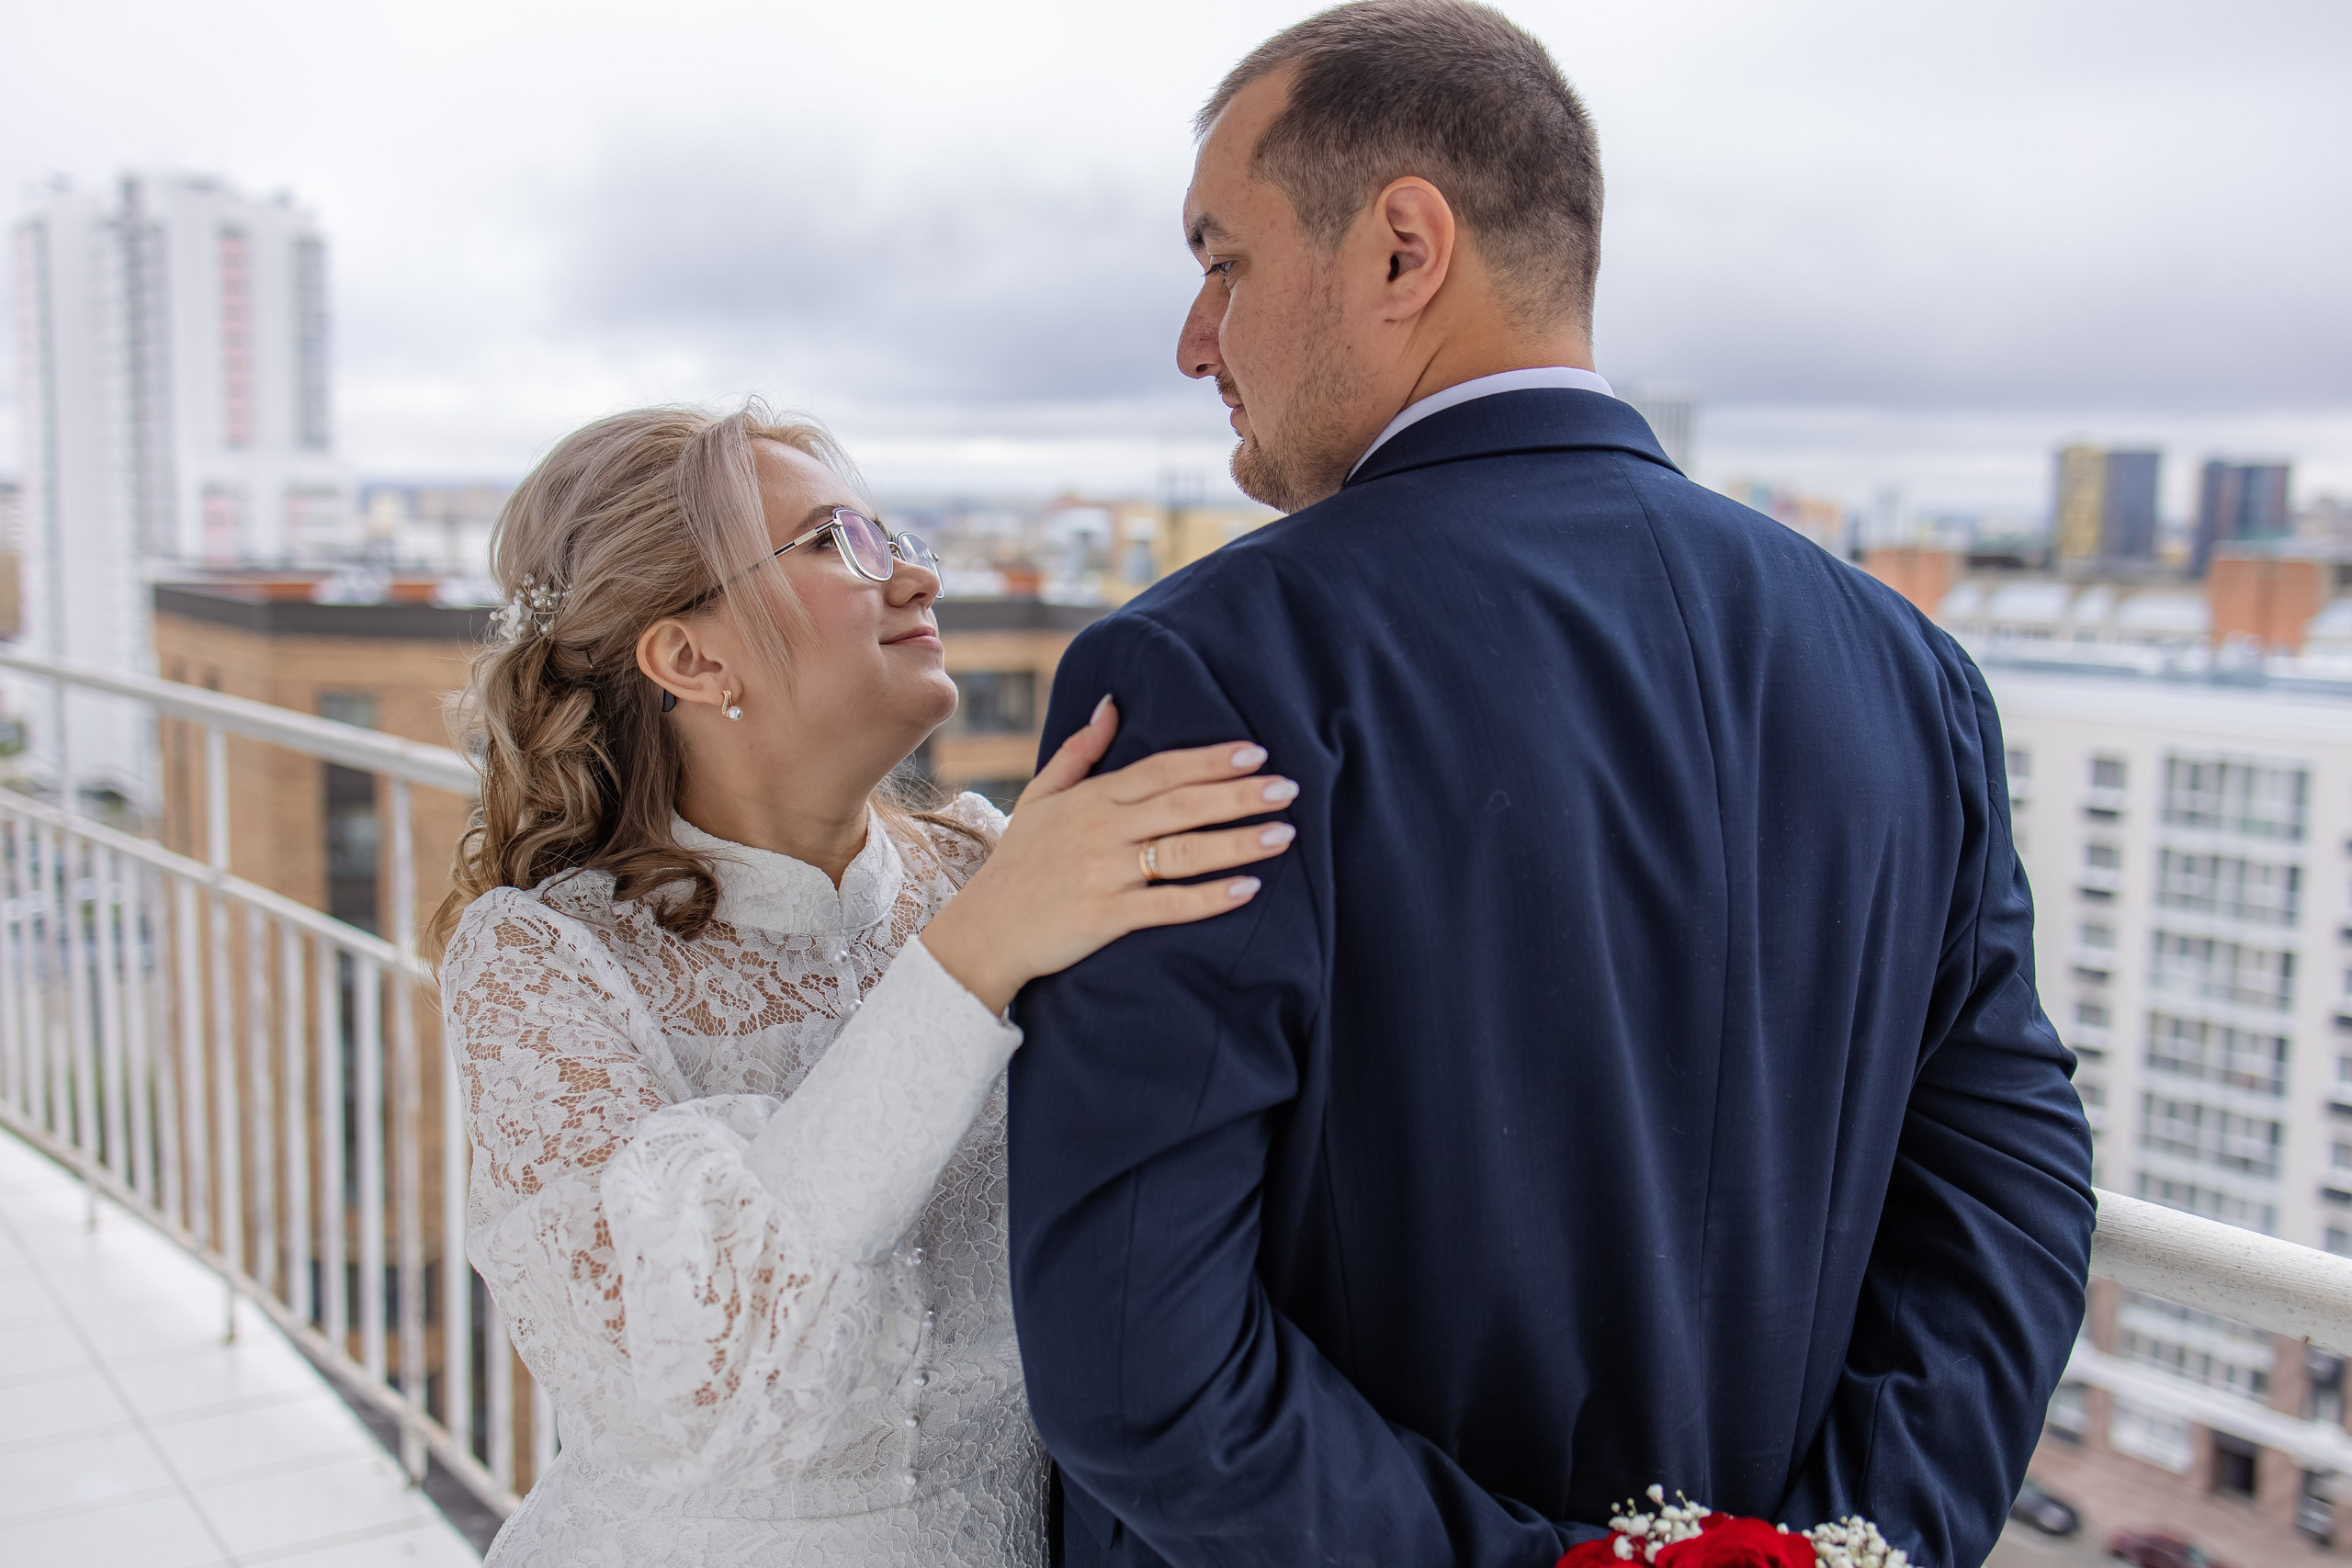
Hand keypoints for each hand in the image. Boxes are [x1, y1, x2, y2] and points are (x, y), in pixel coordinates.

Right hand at [919, 696, 1296, 1013]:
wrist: (985, 931)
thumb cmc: (1018, 863)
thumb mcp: (1040, 798)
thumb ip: (1079, 752)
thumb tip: (1111, 705)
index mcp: (1092, 799)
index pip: (1161, 770)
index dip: (1210, 760)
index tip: (1255, 752)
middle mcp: (1102, 831)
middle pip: (1182, 806)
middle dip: (1239, 795)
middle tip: (1288, 787)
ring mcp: (1105, 874)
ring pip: (1183, 853)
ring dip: (1237, 842)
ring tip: (1284, 834)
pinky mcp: (1106, 917)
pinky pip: (1167, 906)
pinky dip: (1209, 899)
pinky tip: (1248, 890)